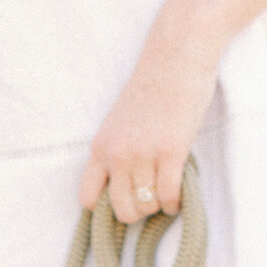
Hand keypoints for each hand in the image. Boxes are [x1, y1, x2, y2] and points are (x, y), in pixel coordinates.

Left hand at [78, 31, 218, 224]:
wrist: (177, 55)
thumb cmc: (152, 88)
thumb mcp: (119, 122)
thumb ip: (116, 152)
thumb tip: (122, 186)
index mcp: (100, 147)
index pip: (88, 198)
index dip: (106, 208)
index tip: (124, 200)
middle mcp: (117, 153)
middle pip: (121, 209)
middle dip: (138, 212)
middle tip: (151, 201)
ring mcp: (143, 153)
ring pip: (147, 205)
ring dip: (159, 206)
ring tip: (167, 194)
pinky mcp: (171, 151)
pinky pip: (168, 195)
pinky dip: (175, 204)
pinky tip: (178, 198)